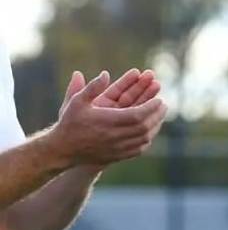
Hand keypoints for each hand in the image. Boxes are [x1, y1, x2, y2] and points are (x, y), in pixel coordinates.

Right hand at [47, 71, 166, 167]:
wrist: (62, 150)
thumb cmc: (70, 123)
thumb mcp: (77, 102)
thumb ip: (92, 87)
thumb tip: (105, 74)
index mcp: (108, 122)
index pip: (138, 115)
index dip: (151, 107)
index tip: (159, 99)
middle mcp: (115, 136)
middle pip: (145, 126)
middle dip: (157, 115)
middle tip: (164, 105)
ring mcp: (117, 148)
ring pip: (144, 138)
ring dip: (155, 126)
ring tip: (160, 115)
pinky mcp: (117, 156)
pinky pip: (139, 149)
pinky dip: (148, 138)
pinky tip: (150, 131)